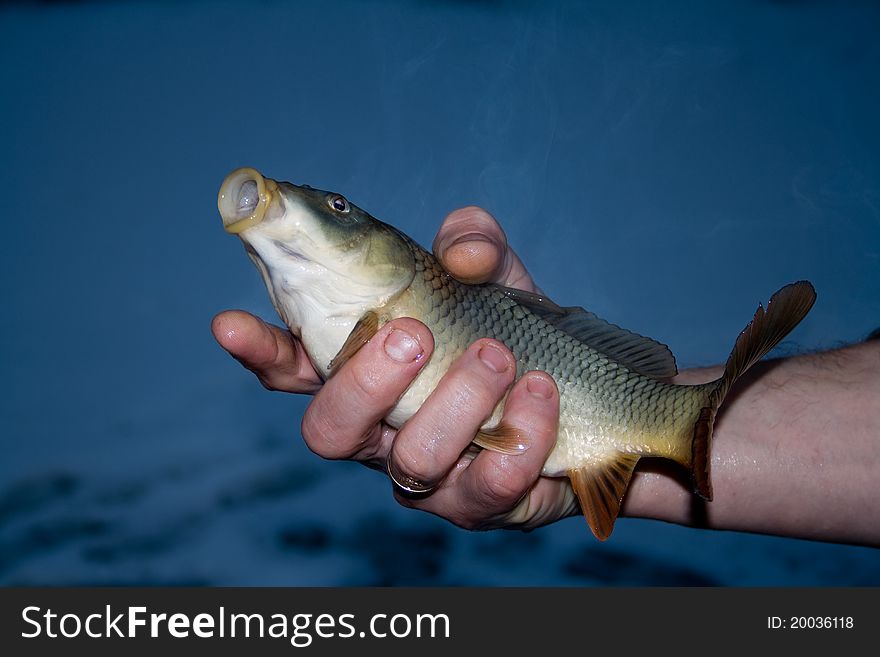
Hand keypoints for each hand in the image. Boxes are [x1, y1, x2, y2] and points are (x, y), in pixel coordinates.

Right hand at [212, 207, 575, 529]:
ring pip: (413, 458)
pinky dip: (518, 434)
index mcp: (365, 367)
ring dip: (457, 399)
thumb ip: (472, 241)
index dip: (258, 349)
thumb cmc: (516, 329)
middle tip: (411, 333)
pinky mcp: (481, 504)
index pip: (292, 366)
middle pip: (330, 429)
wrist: (588, 394)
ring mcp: (427, 473)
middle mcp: (382, 427)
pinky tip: (540, 393)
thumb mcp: (495, 274)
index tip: (229, 322)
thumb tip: (461, 251)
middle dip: (364, 380)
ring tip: (500, 355)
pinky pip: (488, 487)